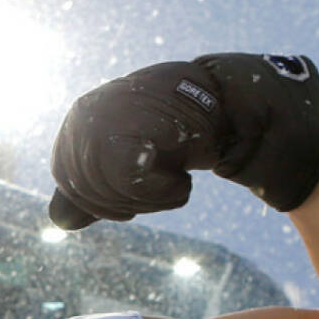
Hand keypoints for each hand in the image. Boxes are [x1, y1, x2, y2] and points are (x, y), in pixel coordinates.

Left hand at [48, 53, 318, 229]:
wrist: (257, 121)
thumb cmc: (199, 140)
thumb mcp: (141, 165)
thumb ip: (99, 190)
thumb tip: (60, 218)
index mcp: (94, 109)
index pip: (67, 171)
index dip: (98, 200)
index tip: (131, 205)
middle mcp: (106, 100)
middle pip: (84, 179)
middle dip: (120, 202)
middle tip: (158, 191)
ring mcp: (132, 102)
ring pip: (108, 177)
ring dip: (144, 197)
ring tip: (174, 181)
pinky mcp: (161, 115)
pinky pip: (136, 173)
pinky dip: (161, 192)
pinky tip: (183, 183)